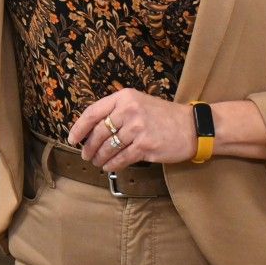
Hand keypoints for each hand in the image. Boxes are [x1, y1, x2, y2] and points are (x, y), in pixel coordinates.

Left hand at [68, 89, 196, 170]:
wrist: (193, 127)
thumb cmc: (163, 116)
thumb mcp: (138, 103)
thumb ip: (117, 111)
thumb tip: (92, 129)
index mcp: (124, 97)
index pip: (92, 112)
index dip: (79, 128)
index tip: (72, 139)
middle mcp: (129, 111)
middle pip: (99, 133)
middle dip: (89, 147)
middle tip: (85, 155)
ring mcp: (137, 129)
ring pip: (108, 147)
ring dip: (99, 158)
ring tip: (97, 162)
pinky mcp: (145, 146)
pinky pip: (122, 158)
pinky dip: (113, 165)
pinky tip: (109, 167)